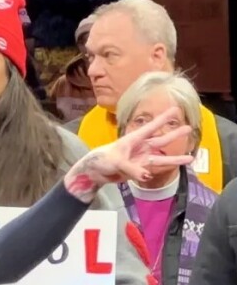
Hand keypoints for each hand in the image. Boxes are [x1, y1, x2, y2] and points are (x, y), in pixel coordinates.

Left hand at [63, 106, 192, 202]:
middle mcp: (140, 148)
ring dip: (175, 158)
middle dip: (174, 135)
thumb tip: (147, 175)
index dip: (163, 119)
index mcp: (133, 139)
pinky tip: (176, 168)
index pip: (151, 127)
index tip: (175, 109)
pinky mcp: (139, 170)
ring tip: (190, 158)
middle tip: (189, 128)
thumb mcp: (116, 162)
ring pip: (161, 158)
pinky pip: (154, 169)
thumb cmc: (102, 160)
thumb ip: (132, 169)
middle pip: (160, 141)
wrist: (95, 172)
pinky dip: (164, 170)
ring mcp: (141, 159)